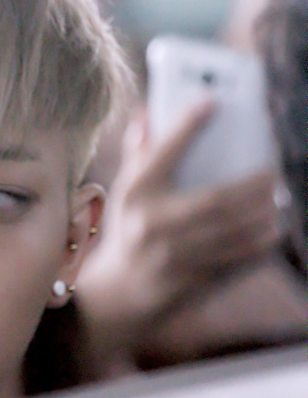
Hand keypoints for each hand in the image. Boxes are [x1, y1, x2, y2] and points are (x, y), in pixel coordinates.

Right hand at [76, 101, 282, 371]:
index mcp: (134, 196)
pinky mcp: (193, 281)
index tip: (211, 102)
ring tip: (278, 199)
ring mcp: (173, 257)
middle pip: (214, 200)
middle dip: (251, 184)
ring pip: (232, 233)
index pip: (161, 155)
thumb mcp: (124, 193)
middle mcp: (152, 225)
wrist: (118, 295)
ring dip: (263, 215)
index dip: (185, 127)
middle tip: (273, 169)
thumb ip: (138, 153)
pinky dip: (259, 246)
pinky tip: (273, 230)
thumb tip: (147, 113)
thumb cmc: (127, 232)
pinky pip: (238, 261)